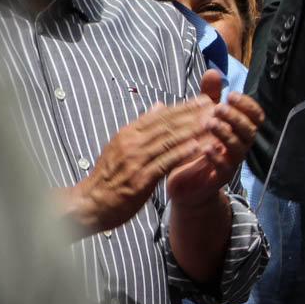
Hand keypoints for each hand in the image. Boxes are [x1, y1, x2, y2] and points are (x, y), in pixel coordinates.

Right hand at [59, 94, 216, 234]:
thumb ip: (141, 126)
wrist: (89, 204)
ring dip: (193, 131)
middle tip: (215, 106)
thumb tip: (158, 105)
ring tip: (213, 123)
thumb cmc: (108, 176)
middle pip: (167, 125)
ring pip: (169, 141)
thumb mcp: (121, 145)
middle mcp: (131, 143)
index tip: (204, 99)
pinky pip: (165, 163)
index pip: (161, 115)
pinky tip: (199, 147)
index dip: (184, 107)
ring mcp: (135, 160)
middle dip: (193, 114)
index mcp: (128, 133)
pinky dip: (183, 153)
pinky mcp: (140, 179)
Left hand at [166, 69, 264, 209]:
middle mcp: (240, 145)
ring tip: (209, 124)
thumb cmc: (196, 148)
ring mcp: (232, 162)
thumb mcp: (202, 119)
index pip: (255, 115)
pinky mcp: (221, 178)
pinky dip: (216, 156)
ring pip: (239, 147)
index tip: (230, 95)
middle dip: (236, 117)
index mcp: (238, 130)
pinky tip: (204, 147)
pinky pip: (225, 167)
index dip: (247, 104)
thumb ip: (210, 97)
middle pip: (250, 129)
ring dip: (226, 133)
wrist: (186, 185)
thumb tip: (212, 71)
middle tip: (219, 108)